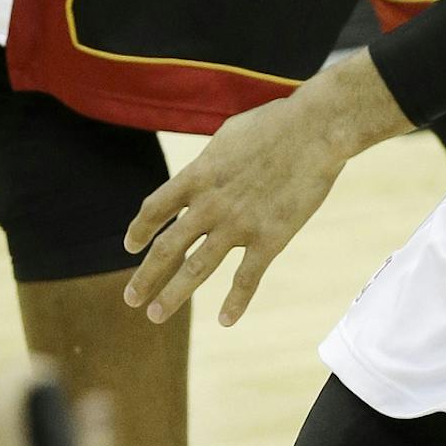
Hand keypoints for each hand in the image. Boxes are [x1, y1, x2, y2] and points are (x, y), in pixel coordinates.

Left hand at [122, 91, 346, 325]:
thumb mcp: (228, 136)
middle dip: (146, 277)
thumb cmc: (274, 124)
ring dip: (173, 295)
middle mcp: (210, 205)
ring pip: (196, 268)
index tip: (130, 246)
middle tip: (131, 299)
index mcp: (197, 176)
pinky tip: (225, 321)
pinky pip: (247, 278)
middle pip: (167, 247)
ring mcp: (238, 225)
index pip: (155, 208)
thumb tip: (203, 170)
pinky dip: (235, 302)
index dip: (139, 230)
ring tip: (155, 316)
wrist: (315, 130)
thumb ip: (211, 161)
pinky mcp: (270, 239)